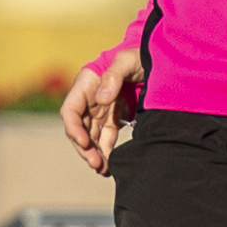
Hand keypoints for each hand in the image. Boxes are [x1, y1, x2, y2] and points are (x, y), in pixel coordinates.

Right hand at [62, 47, 142, 177]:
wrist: (156, 61)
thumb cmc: (139, 56)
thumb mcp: (128, 60)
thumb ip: (114, 76)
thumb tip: (101, 99)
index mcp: (86, 84)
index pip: (70, 110)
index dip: (73, 128)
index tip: (84, 142)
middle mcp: (89, 100)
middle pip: (78, 129)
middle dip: (84, 148)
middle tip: (96, 163)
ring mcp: (100, 112)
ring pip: (90, 138)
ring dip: (94, 154)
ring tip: (103, 169)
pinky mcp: (112, 120)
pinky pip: (105, 140)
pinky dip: (106, 153)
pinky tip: (111, 166)